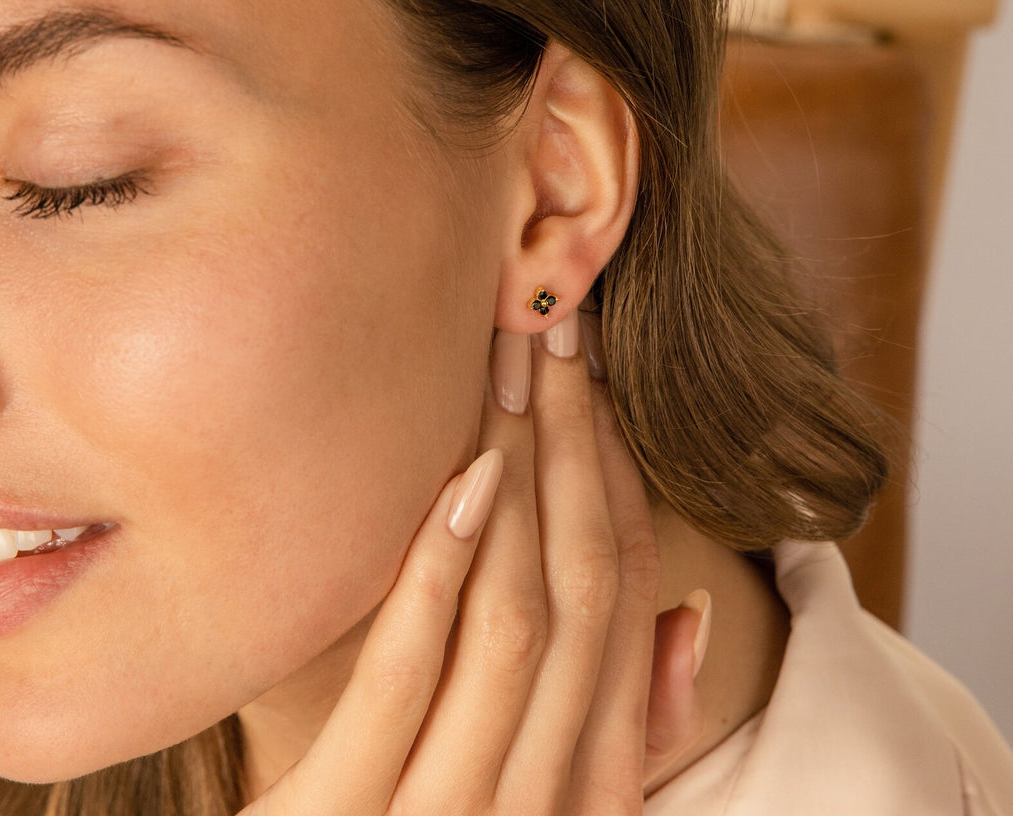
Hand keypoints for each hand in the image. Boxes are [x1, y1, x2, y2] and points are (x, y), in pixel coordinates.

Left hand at [239, 313, 706, 814]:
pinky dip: (443, 570)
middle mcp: (544, 796)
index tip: (602, 384)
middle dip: (581, 450)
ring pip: (518, 619)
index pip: (626, 602)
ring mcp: (454, 813)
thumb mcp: (559, 802)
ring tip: (517, 373)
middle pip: (586, 589)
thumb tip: (690, 612)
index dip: (625, 483)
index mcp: (590, 785)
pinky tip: (465, 477)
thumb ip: (630, 730)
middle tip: (560, 331)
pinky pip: (407, 673)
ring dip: (524, 481)